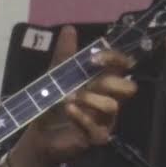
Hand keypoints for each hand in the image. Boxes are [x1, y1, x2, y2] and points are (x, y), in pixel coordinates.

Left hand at [10, 25, 137, 166]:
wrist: (37, 135)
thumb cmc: (50, 105)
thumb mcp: (55, 76)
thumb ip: (64, 55)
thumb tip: (70, 28)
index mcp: (103, 83)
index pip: (123, 67)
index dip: (116, 59)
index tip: (95, 57)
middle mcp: (109, 101)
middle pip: (128, 88)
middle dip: (108, 82)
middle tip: (85, 82)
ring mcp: (105, 121)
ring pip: (113, 106)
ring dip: (90, 99)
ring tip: (69, 99)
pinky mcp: (96, 138)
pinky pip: (98, 127)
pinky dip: (82, 117)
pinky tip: (68, 110)